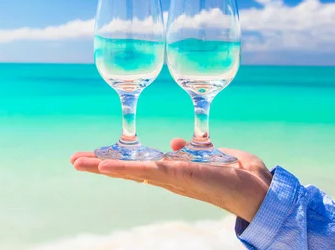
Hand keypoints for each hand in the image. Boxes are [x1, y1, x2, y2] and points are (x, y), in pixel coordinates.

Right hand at [70, 138, 272, 221]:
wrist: (261, 191)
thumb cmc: (240, 175)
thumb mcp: (211, 156)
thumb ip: (192, 150)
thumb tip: (174, 142)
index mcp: (173, 171)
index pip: (138, 165)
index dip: (115, 161)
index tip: (94, 157)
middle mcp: (167, 177)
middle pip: (127, 169)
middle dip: (99, 165)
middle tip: (73, 160)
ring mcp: (170, 178)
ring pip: (130, 171)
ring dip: (102, 167)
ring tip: (78, 162)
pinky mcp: (178, 177)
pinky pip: (146, 171)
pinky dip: (122, 169)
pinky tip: (103, 167)